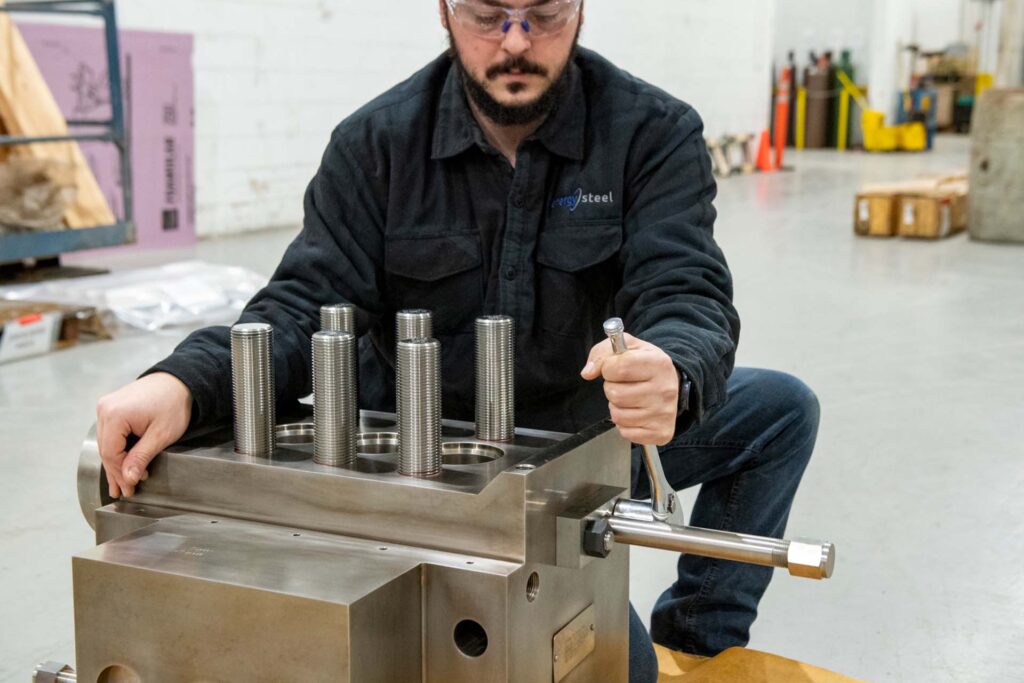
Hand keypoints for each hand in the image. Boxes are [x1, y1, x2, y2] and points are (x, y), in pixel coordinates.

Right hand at [95, 372, 192, 497]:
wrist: (179, 381)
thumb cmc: (174, 403)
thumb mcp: (161, 435)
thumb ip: (141, 456)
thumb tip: (128, 478)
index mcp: (114, 414)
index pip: (111, 454)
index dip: (121, 473)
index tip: (131, 487)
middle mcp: (105, 409)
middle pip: (106, 450)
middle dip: (117, 472)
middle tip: (125, 491)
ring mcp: (106, 407)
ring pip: (106, 443)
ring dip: (115, 463)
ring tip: (120, 485)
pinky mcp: (112, 407)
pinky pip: (110, 434)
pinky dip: (117, 450)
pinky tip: (120, 464)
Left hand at [581, 334, 678, 445]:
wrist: (670, 384)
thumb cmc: (645, 365)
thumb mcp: (628, 347)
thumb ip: (603, 353)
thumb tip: (588, 372)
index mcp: (659, 363)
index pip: (619, 367)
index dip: (608, 368)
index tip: (614, 368)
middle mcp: (664, 389)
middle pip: (615, 394)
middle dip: (611, 388)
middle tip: (624, 384)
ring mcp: (663, 413)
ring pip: (617, 415)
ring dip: (617, 407)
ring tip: (630, 398)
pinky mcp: (660, 432)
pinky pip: (625, 432)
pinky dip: (624, 424)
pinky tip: (636, 412)